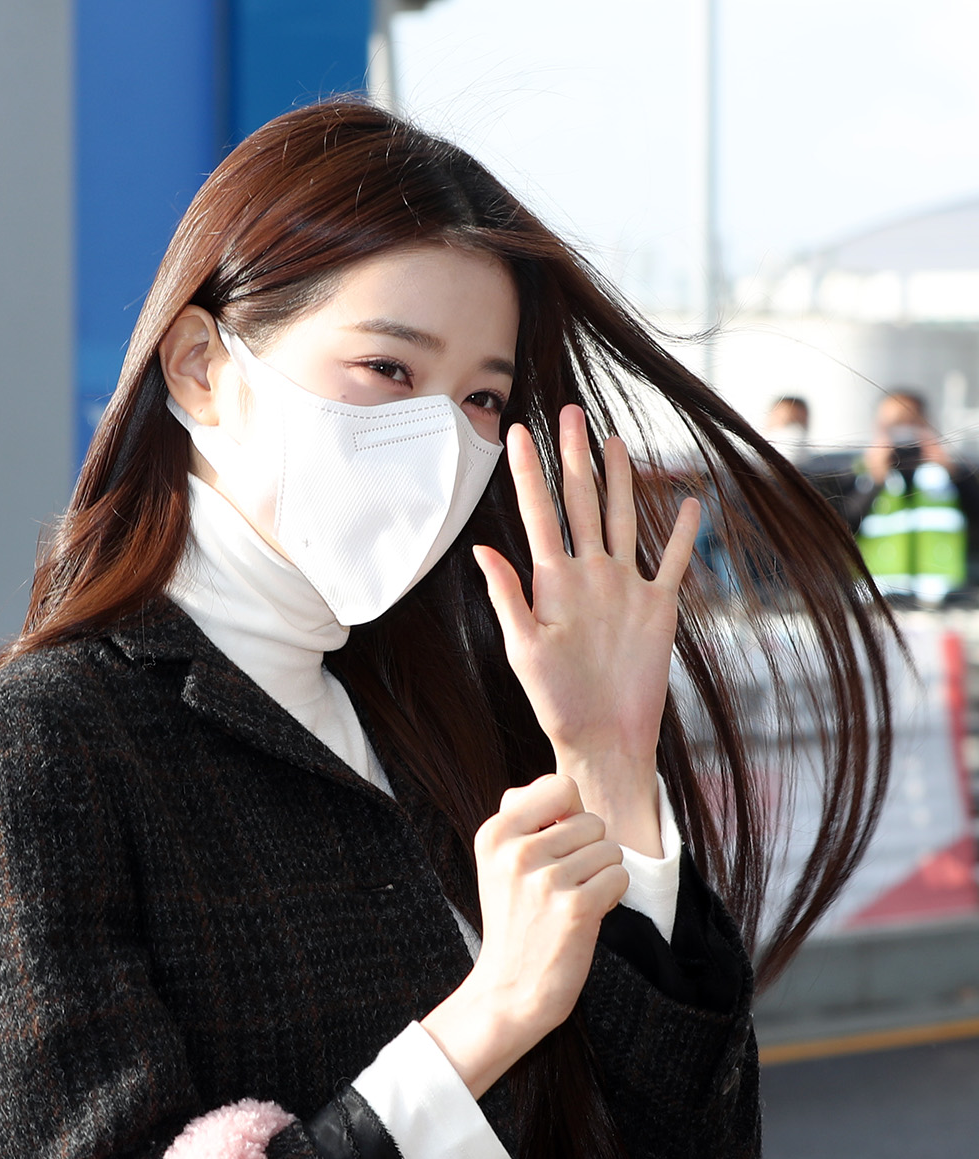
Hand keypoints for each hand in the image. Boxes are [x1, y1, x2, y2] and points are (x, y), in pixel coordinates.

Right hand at [420, 773, 627, 1097]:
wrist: (511, 988)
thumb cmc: (516, 919)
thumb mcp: (500, 861)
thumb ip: (525, 816)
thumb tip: (558, 788)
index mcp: (494, 833)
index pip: (561, 787)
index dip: (570, 814)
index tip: (555, 846)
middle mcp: (517, 852)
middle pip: (591, 821)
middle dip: (588, 851)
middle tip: (561, 885)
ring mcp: (546, 881)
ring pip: (610, 850)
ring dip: (600, 876)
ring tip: (569, 901)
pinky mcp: (575, 908)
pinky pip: (619, 877)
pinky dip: (610, 897)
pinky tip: (584, 916)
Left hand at [473, 407, 699, 853]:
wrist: (603, 738)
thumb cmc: (556, 703)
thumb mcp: (524, 649)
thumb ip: (507, 597)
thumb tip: (481, 549)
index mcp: (553, 581)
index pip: (538, 514)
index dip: (528, 473)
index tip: (517, 431)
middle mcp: (589, 575)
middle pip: (581, 502)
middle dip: (574, 457)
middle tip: (570, 410)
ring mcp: (624, 588)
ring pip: (623, 519)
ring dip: (619, 480)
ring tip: (613, 441)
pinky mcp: (657, 608)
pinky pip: (671, 562)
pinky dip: (681, 534)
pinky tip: (687, 502)